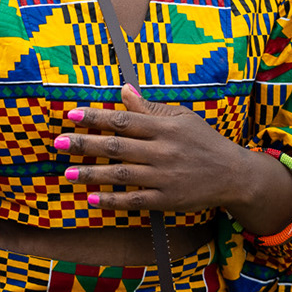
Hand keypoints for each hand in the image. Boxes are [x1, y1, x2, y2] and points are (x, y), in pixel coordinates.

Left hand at [60, 86, 289, 227]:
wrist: (234, 174)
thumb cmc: (204, 141)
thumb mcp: (181, 118)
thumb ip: (150, 108)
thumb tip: (124, 90)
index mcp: (164, 128)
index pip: (124, 120)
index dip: (96, 118)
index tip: (72, 116)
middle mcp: (162, 151)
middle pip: (116, 146)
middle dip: (84, 144)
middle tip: (57, 143)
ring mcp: (164, 177)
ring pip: (121, 174)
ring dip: (92, 173)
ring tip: (67, 172)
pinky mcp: (167, 199)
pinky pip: (135, 200)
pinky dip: (113, 200)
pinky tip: (92, 198)